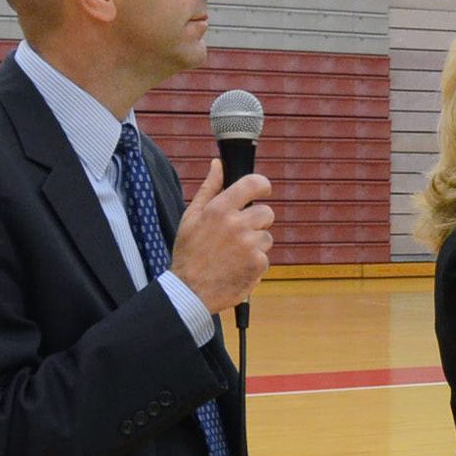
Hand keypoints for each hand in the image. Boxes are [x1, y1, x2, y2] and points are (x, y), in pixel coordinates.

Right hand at [171, 160, 274, 313]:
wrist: (190, 291)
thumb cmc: (189, 252)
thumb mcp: (191, 217)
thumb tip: (218, 164)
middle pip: (266, 213)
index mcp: (219, 209)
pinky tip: (236, 267)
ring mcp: (249, 245)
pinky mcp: (258, 264)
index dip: (263, 185)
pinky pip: (265, 257)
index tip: (263, 189)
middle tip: (237, 235)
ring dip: (255, 244)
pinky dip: (254, 263)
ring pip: (266, 237)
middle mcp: (236, 224)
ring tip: (232, 255)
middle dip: (256, 222)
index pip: (253, 184)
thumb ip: (209, 188)